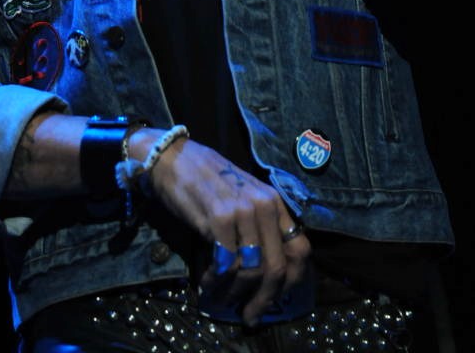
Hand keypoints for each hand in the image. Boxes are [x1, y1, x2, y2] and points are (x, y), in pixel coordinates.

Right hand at [129, 130, 310, 327]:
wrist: (174, 157)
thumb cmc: (207, 179)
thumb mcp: (243, 197)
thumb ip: (259, 225)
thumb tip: (267, 270)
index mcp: (274, 201)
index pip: (300, 249)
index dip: (292, 281)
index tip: (277, 297)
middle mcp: (264, 205)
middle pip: (277, 267)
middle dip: (264, 299)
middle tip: (250, 315)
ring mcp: (242, 211)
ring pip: (251, 270)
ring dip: (235, 294)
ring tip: (221, 301)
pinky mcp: (218, 219)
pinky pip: (225, 264)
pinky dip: (216, 282)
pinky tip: (207, 284)